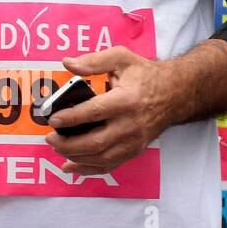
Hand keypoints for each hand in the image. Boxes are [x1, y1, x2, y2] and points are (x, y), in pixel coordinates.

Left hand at [44, 47, 172, 174]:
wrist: (176, 94)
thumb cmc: (145, 75)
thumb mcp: (122, 58)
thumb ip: (94, 61)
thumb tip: (68, 63)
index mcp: (126, 100)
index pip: (95, 112)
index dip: (72, 117)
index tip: (53, 118)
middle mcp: (131, 124)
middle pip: (97, 142)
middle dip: (69, 143)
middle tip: (50, 137)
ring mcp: (134, 141)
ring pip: (102, 157)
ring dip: (76, 157)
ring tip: (56, 148)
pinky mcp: (134, 150)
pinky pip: (110, 165)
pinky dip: (89, 169)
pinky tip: (70, 166)